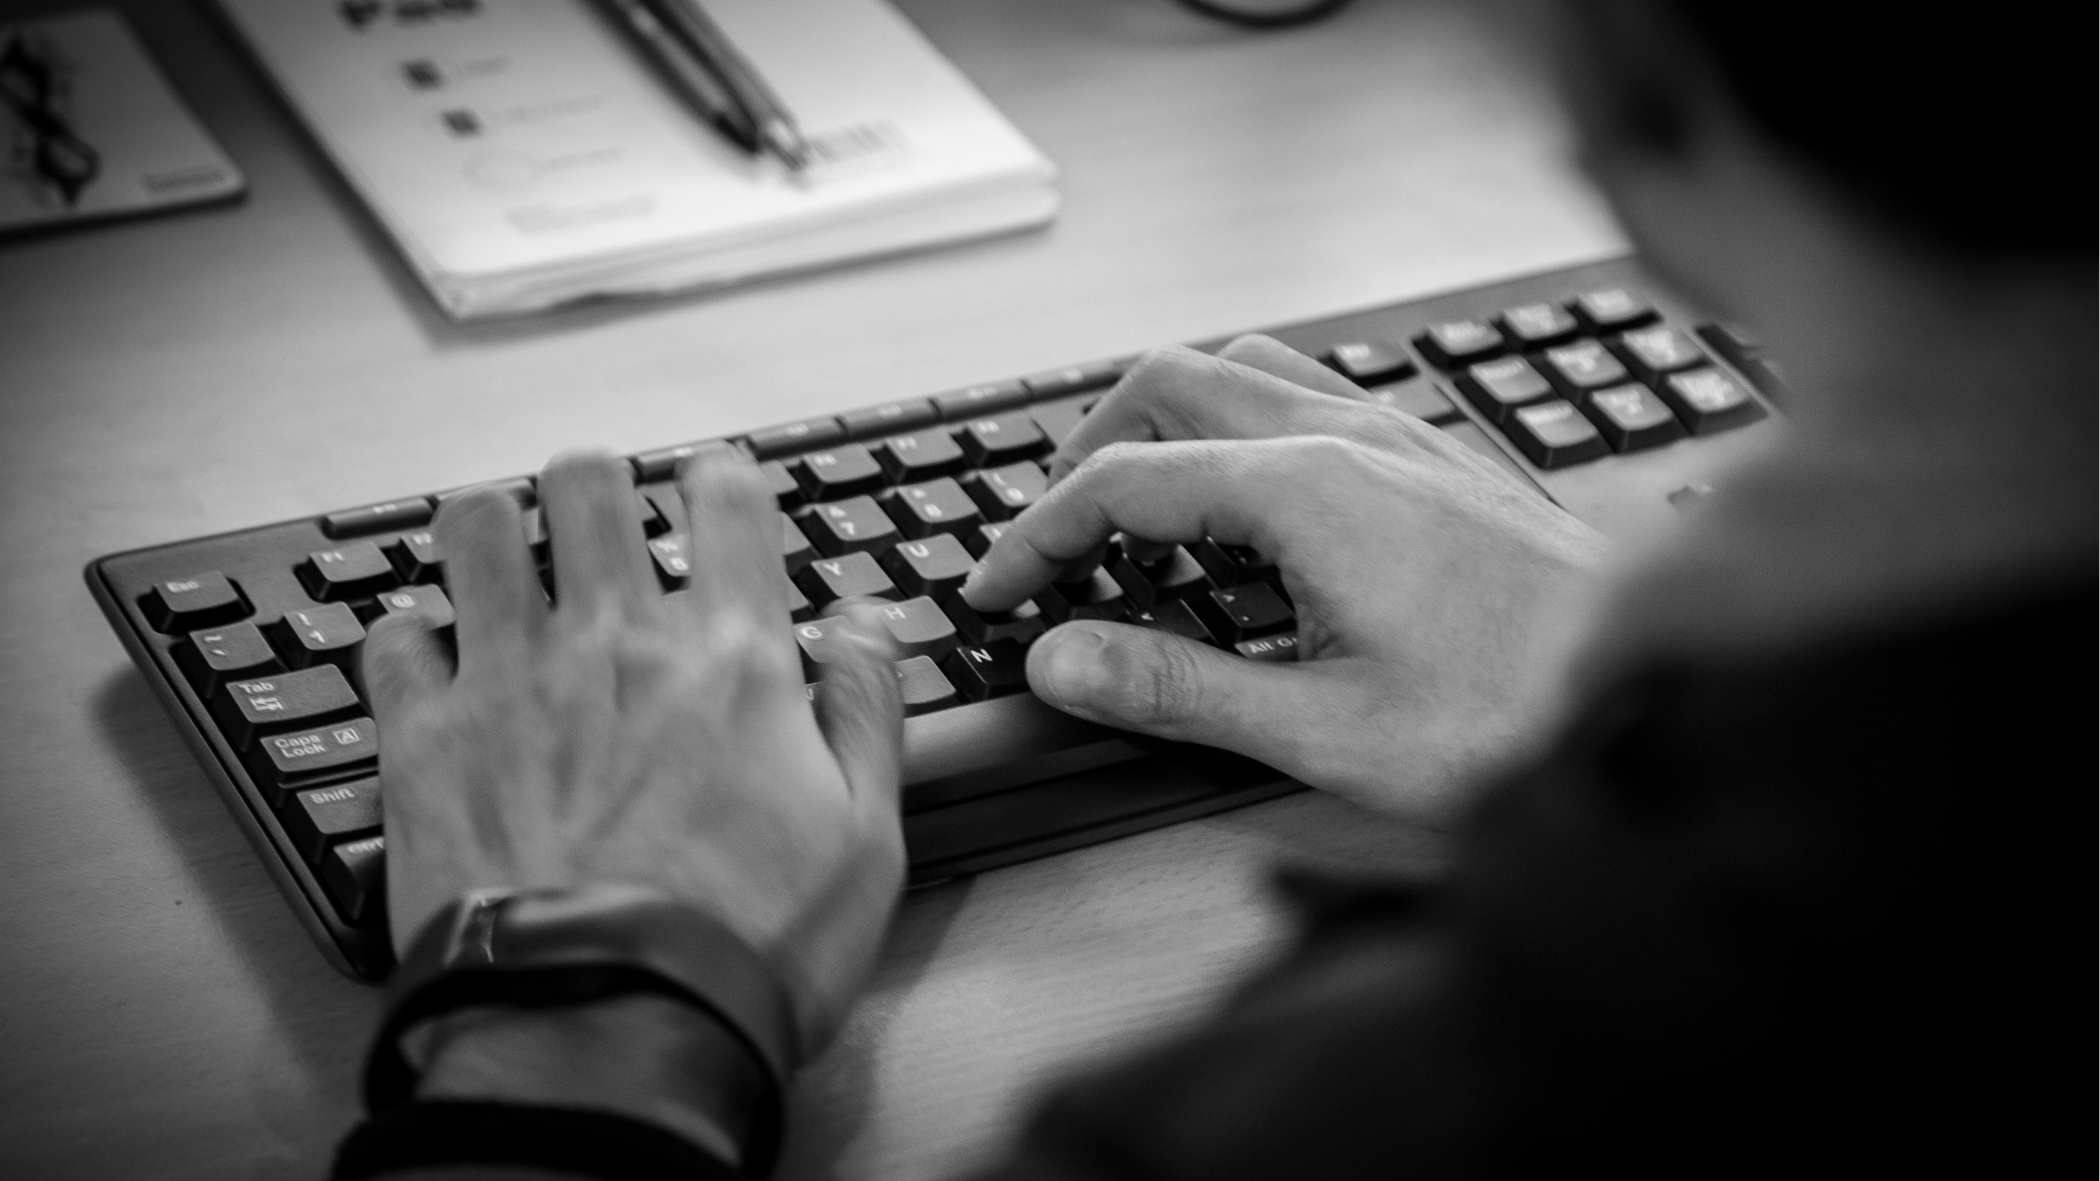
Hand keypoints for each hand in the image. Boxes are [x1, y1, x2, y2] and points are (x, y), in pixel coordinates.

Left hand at [363, 447, 904, 1056]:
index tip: (717, 498)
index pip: (726, 496)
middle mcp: (616, 646)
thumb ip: (867, 709)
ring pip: (479, 527)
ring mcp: (510, 682)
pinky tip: (434, 659)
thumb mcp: (867, 836)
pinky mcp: (425, 742)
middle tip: (603, 523)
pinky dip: (412, 634)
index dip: (723, 479)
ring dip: (497, 532)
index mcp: (730, 659)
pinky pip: (394, 636)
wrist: (609, 1034)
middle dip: (598, 485)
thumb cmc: (744, 948)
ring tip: (509, 566)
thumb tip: (864, 622)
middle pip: (589, 482)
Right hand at [963, 337, 1605, 822]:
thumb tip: (1060, 657)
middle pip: (1170, 382)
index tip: (997, 592)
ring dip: (1166, 423)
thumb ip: (1175, 687)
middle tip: (1050, 535)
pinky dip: (1239, 430)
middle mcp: (1351, 437)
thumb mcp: (1324, 728)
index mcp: (1308, 490)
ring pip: (1243, 370)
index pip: (1123, 482)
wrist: (1653, 695)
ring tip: (1136, 514)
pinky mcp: (1435, 459)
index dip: (1037, 535)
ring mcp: (1400, 436)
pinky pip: (1308, 395)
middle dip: (1087, 448)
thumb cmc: (1515, 716)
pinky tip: (1251, 515)